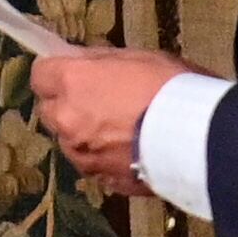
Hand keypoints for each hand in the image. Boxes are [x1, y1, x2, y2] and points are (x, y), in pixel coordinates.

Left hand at [32, 50, 188, 202]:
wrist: (198, 138)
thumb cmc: (172, 86)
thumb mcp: (138, 57)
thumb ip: (100, 61)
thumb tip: (80, 60)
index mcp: (72, 82)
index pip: (40, 74)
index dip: (55, 72)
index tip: (73, 72)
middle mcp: (67, 120)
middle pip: (49, 110)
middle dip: (67, 104)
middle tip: (98, 100)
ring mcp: (81, 154)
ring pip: (69, 141)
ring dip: (83, 134)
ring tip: (119, 131)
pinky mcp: (100, 179)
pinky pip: (91, 164)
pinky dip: (102, 157)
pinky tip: (129, 151)